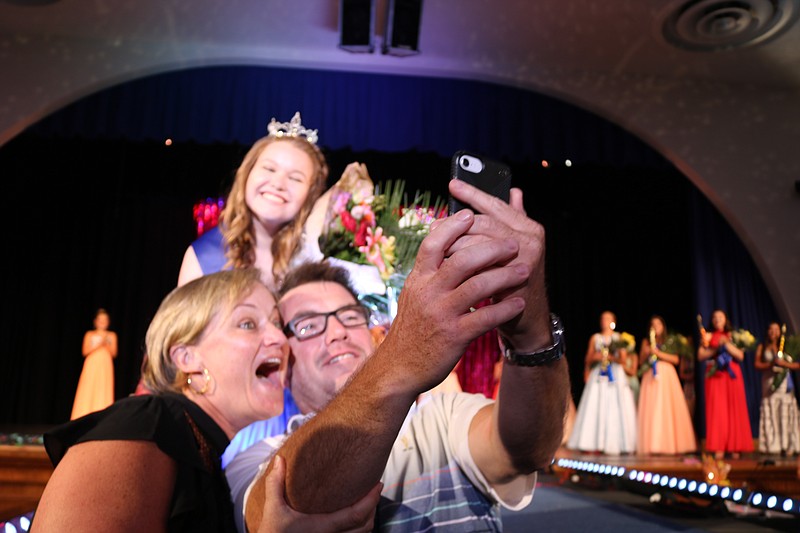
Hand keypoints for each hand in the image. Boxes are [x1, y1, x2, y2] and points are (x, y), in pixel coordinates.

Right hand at [253, 455, 378, 532]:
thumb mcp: (273, 509)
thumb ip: (276, 483)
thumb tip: (280, 459)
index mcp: (322, 526)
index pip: (356, 514)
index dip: (371, 500)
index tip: (378, 484)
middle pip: (366, 526)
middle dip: (374, 507)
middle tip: (374, 488)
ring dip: (368, 518)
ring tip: (366, 501)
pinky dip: (359, 528)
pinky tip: (353, 516)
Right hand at [383, 207, 527, 393]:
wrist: (399, 367)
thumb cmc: (412, 327)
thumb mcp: (414, 294)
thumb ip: (429, 270)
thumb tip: (441, 241)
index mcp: (418, 279)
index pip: (433, 244)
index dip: (452, 226)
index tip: (471, 214)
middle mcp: (428, 292)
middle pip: (462, 259)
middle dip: (492, 248)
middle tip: (513, 244)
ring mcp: (441, 314)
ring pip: (477, 286)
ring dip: (505, 275)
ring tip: (524, 270)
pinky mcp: (454, 336)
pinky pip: (485, 317)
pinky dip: (505, 308)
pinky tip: (519, 303)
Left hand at [443, 179, 549, 349]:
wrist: (526, 318)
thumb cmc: (514, 280)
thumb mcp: (513, 247)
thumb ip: (512, 219)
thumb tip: (514, 191)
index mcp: (527, 226)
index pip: (496, 205)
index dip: (473, 194)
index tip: (453, 185)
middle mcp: (529, 238)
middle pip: (483, 223)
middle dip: (455, 225)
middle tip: (434, 228)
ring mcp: (524, 260)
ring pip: (478, 244)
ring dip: (454, 247)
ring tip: (438, 250)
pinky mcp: (514, 281)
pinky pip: (480, 270)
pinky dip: (461, 269)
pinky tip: (446, 270)